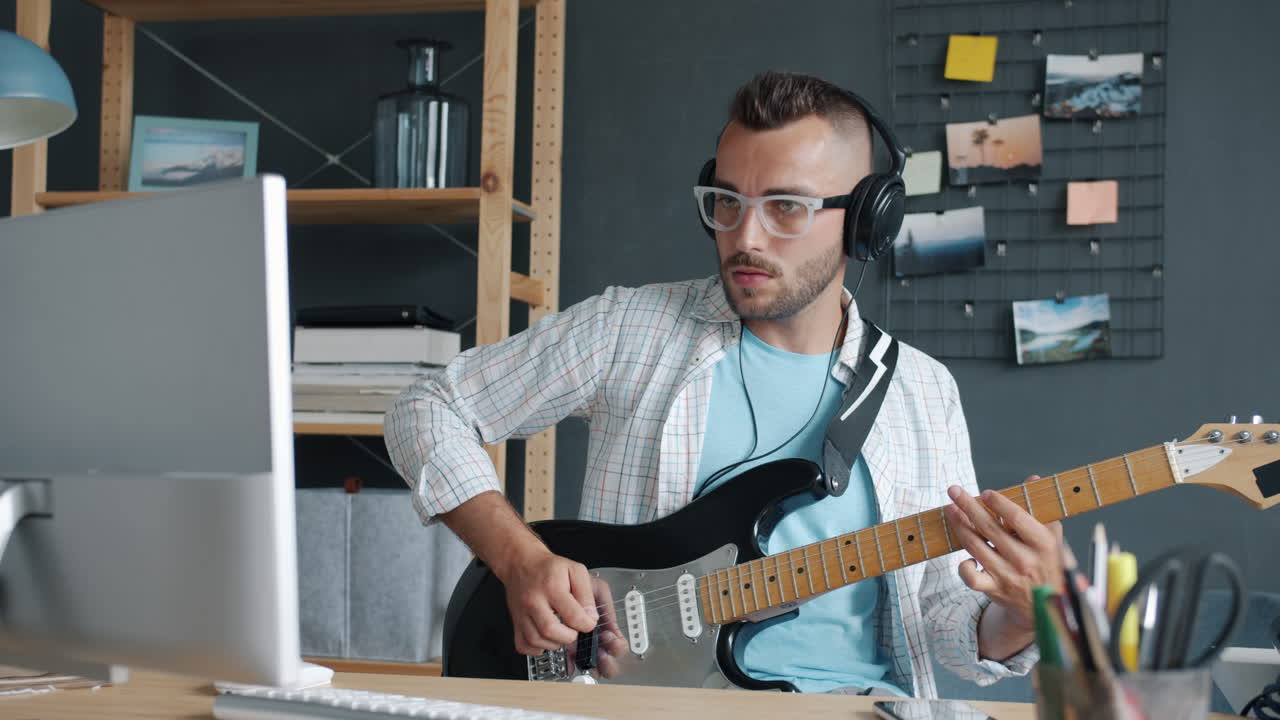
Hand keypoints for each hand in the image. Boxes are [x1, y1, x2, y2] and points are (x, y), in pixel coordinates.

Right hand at [499, 546, 599, 655]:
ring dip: (554, 643)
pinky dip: (537, 648)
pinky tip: (546, 638)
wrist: (521, 563)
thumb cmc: (548, 567)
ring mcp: (521, 613)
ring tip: (561, 632)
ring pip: (537, 641)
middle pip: (551, 631)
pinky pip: (523, 645)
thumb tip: (591, 617)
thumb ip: (586, 593)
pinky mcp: (515, 622)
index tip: (588, 621)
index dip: (587, 624)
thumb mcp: (575, 570)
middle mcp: (533, 601)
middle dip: (569, 636)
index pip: (573, 616)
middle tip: (574, 629)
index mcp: (551, 587)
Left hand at [945, 479, 1062, 631]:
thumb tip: (1032, 479)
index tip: (986, 493)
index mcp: (1042, 544)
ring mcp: (1007, 575)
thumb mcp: (1053, 537)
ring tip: (951, 510)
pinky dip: (963, 566)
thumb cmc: (1048, 564)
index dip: (998, 503)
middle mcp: (1024, 559)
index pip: (1016, 517)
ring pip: (975, 545)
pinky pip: (971, 577)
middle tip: (954, 491)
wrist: (1048, 606)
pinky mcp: (994, 588)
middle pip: (989, 527)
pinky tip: (965, 555)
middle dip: (968, 505)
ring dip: (959, 525)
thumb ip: (1041, 508)